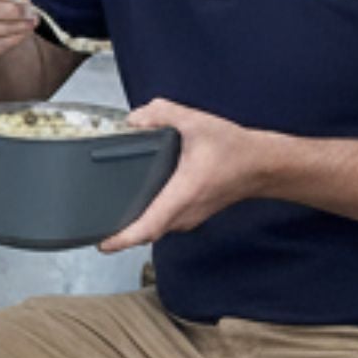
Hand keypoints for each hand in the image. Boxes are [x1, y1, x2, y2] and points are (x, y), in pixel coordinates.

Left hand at [100, 98, 280, 253]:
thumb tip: (134, 119)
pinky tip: (138, 202)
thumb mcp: (197, 121)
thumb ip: (162, 113)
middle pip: (146, 231)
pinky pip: (164, 222)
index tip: (102, 244)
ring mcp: (189, 218)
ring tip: (110, 213)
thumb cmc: (234, 149)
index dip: (123, 238)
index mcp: (182, 195)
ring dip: (135, 224)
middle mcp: (184, 214)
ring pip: (155, 228)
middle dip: (120, 232)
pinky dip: (148, 218)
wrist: (262, 165)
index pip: (148, 226)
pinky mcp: (192, 215)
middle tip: (95, 224)